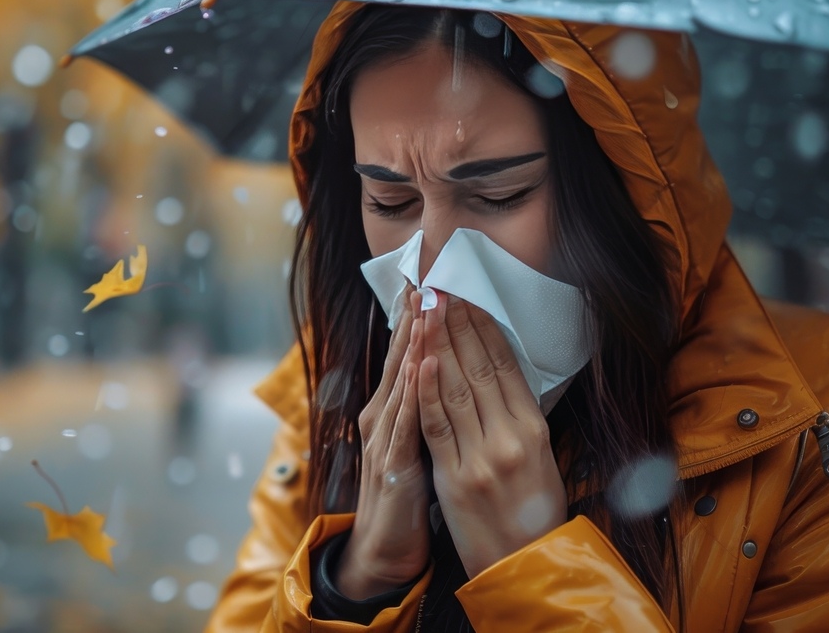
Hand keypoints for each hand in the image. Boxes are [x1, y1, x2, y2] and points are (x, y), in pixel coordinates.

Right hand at [335, 288, 430, 598]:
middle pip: (401, 358)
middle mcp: (382, 417)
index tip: (430, 281)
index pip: (407, 356)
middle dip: (414, 316)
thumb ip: (427, 411)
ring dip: (414, 341)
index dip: (418, 319)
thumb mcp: (417, 446)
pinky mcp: (393, 464)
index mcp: (391, 412)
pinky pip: (407, 421)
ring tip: (426, 303)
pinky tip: (422, 363)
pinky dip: (414, 390)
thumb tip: (446, 375)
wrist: (382, 553)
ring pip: (402, 381)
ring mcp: (384, 439)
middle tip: (426, 274)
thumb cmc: (405, 500)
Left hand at [417, 292, 566, 578]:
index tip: (469, 296)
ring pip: (457, 388)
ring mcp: (483, 456)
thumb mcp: (542, 460)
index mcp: (535, 430)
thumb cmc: (533, 513)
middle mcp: (512, 437)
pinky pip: (437, 425)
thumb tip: (504, 376)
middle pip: (480, 369)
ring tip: (428, 308)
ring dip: (440, 343)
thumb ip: (521, 419)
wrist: (524, 567)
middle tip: (443, 287)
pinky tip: (421, 359)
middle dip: (459, 324)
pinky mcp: (456, 477)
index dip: (486, 328)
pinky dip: (428, 390)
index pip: (506, 366)